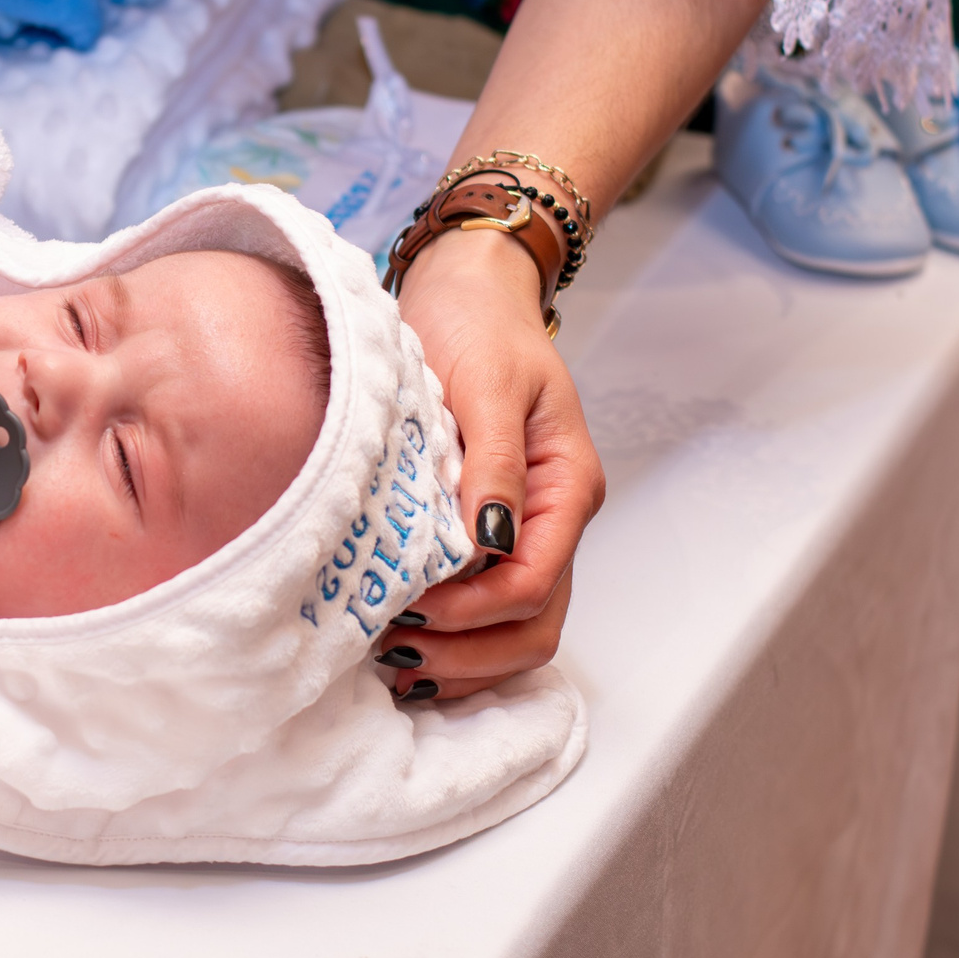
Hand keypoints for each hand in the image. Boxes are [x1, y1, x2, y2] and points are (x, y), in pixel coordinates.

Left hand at [376, 228, 605, 700]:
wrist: (468, 296)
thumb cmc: (480, 328)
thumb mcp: (490, 384)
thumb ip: (492, 464)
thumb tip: (487, 542)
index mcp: (566, 487)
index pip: (533, 581)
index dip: (475, 609)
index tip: (414, 607)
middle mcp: (550, 521)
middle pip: (533, 625)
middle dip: (469, 652)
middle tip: (397, 651)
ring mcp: (522, 533)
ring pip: (514, 631)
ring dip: (460, 659)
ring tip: (392, 661)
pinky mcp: (487, 536)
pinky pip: (486, 612)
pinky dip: (450, 642)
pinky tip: (401, 647)